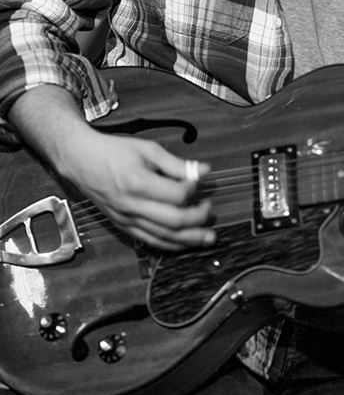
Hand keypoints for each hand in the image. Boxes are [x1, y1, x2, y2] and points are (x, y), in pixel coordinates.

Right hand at [8, 83, 215, 251]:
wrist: (81, 161)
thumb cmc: (115, 151)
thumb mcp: (147, 149)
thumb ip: (176, 163)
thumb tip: (204, 171)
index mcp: (138, 183)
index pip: (176, 195)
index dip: (193, 189)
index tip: (198, 181)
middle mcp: (132, 205)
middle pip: (173, 222)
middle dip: (198, 219)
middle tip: (210, 211)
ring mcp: (126, 219)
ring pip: (163, 237)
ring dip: (189, 240)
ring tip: (208, 238)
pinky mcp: (123, 226)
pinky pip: (150, 241)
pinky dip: (170, 245)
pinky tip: (185, 243)